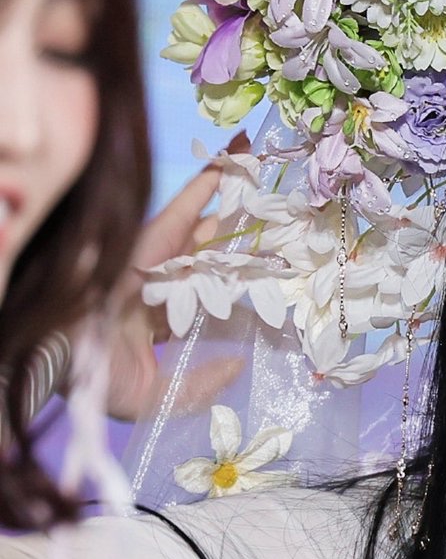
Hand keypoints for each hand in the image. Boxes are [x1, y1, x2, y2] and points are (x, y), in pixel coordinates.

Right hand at [103, 135, 249, 421]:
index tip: (266, 273)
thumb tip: (237, 366)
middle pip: (205, 254)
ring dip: (227, 197)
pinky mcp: (145, 240)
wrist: (61, 358)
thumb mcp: (158, 398)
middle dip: (234, 232)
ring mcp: (151, 260)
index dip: (234, 286)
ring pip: (198, 226)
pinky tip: (233, 160)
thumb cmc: (98, 381)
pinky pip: (182, 208)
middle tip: (272, 209)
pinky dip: (207, 185)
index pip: (203, 297)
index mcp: (157, 319)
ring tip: (256, 163)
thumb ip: (199, 385)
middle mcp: (157, 285)